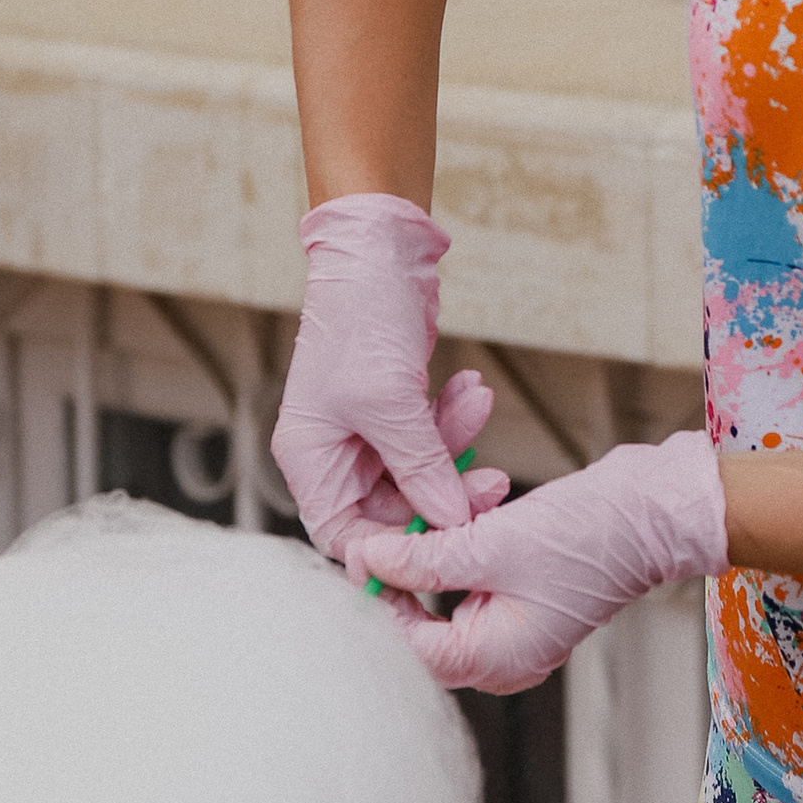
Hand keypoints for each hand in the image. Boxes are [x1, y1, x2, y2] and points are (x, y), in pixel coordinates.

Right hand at [271, 195, 508, 561]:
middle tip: (492, 485)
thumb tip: (450, 523)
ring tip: (479, 406)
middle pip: (392, 508)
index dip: (389, 550)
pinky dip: (455, 421)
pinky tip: (474, 391)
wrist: (378, 252)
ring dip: (456, 448)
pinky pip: (431, 439)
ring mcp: (365, 431)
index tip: (441, 549)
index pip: (344, 534)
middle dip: (444, 495)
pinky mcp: (396, 410)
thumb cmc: (362, 318)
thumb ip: (422, 468)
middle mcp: (333, 451)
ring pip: (420, 473)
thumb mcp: (391, 403)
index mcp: (310, 457)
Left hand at [351, 431, 727, 693]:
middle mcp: (503, 654)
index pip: (410, 648)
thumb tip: (368, 560)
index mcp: (497, 659)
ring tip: (438, 509)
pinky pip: (475, 575)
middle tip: (386, 530)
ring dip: (438, 548)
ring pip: (448, 592)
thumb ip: (424, 557)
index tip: (359, 555)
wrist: (657, 510)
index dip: (380, 601)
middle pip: (425, 624)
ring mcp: (514, 626)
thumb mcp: (492, 543)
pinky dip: (465, 542)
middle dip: (407, 572)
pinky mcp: (523, 595)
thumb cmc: (592, 536)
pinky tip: (476, 504)